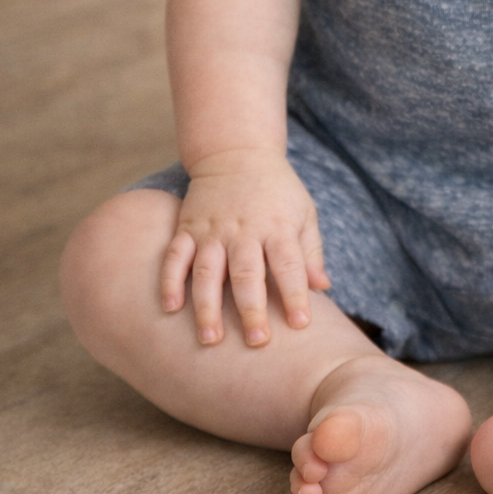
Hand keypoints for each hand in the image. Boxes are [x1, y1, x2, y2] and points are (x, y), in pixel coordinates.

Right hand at [161, 148, 329, 346]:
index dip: (295, 294)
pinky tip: (170, 308)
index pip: (289, 264)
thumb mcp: (304, 213)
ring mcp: (213, 229)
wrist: (236, 152)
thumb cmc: (277, 191)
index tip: (301, 324)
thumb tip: (323, 288)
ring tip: (209, 339)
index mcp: (277, 227)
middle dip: (251, 308)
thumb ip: (311, 252)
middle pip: (247, 273)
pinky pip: (175, 256)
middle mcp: (244, 230)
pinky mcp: (187, 227)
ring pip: (208, 270)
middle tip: (256, 341)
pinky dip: (170, 281)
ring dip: (207, 305)